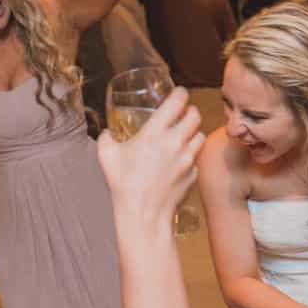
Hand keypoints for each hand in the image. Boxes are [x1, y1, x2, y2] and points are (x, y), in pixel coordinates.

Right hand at [95, 83, 203, 231]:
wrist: (144, 215)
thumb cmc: (123, 184)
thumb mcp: (107, 155)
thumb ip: (107, 138)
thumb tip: (107, 133)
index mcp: (155, 132)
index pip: (177, 102)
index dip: (181, 94)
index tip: (180, 93)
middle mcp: (175, 143)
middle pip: (195, 115)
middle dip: (190, 111)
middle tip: (184, 113)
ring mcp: (187, 160)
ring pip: (200, 136)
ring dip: (194, 132)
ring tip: (185, 135)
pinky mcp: (193, 176)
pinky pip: (196, 159)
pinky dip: (191, 156)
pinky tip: (180, 160)